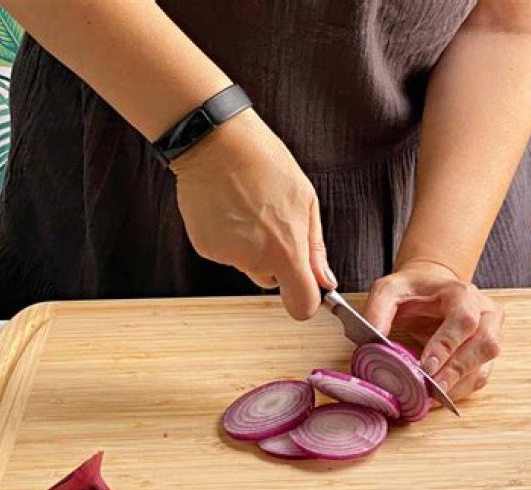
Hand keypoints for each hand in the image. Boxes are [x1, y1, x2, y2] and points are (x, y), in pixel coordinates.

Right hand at [169, 109, 335, 319]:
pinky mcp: (205, 247)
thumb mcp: (305, 201)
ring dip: (251, 247)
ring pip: (248, 265)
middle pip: (271, 281)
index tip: (307, 286)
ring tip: (249, 208)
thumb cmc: (265, 164)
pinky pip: (226, 253)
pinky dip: (229, 238)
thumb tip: (325, 281)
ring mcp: (227, 256)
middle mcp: (255, 261)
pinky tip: (229, 209)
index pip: (301, 306)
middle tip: (272, 222)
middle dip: (276, 262)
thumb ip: (315, 248)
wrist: (217, 142)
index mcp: (286, 251)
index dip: (306, 300)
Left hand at [363, 261, 503, 400]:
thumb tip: (372, 344)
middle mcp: (484, 313)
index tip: (426, 366)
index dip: (447, 344)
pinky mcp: (484, 356)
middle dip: (455, 371)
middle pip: (484, 345)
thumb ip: (377, 311)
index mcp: (462, 293)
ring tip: (429, 398)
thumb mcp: (388, 290)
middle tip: (430, 389)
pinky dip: (457, 391)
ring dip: (456, 386)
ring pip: (483, 366)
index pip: (464, 319)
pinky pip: (477, 379)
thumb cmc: (411, 291)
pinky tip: (436, 397)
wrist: (430, 290)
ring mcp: (490, 335)